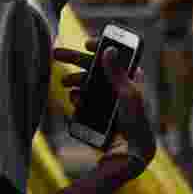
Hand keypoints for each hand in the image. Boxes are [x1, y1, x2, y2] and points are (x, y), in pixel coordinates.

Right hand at [53, 38, 155, 177]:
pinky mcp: (96, 112)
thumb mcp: (128, 93)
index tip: (86, 43)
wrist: (130, 150)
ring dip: (74, 80)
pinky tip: (75, 99)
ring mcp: (106, 99)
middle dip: (75, 60)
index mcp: (130, 77)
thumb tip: (108, 49)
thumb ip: (117, 72)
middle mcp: (117, 85)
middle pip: (94, 67)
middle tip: (56, 53)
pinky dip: (77, 97)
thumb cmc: (136, 120)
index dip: (101, 47)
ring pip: (86, 83)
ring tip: (65, 83)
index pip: (114, 56)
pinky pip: (83, 100)